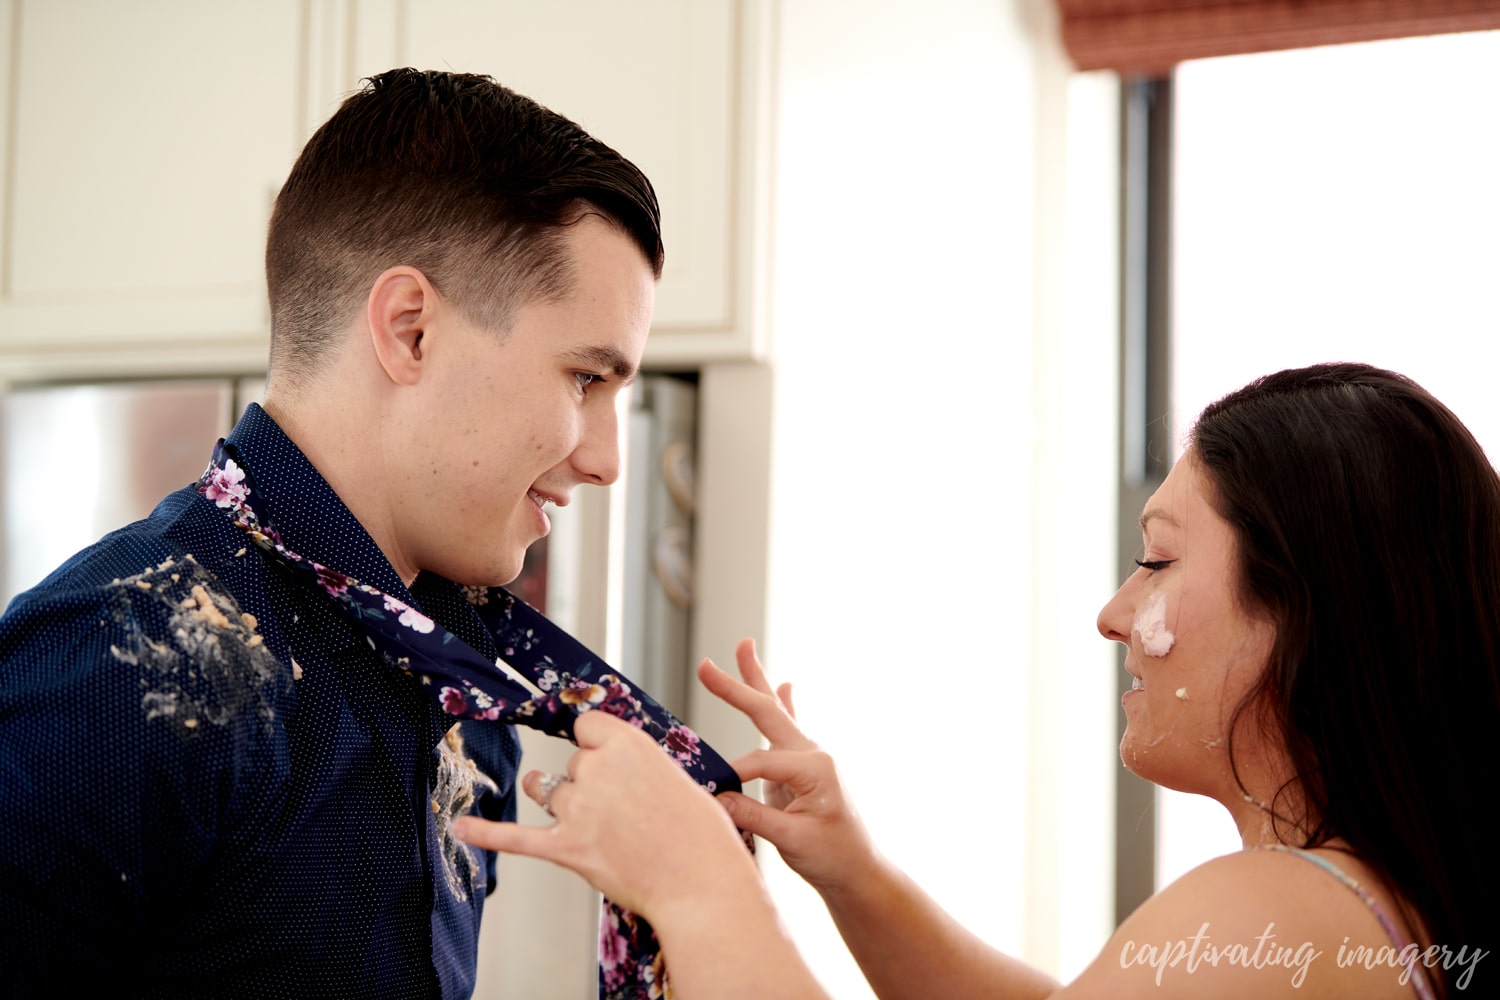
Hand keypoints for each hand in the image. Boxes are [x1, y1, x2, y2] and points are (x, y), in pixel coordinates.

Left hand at [452, 709, 756, 920]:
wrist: (701, 884)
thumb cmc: (699, 834)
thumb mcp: (675, 776)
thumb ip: (635, 765)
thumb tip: (611, 770)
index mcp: (628, 744)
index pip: (586, 726)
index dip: (596, 745)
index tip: (608, 759)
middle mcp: (597, 769)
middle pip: (572, 764)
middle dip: (590, 786)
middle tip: (628, 815)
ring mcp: (578, 808)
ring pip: (552, 795)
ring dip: (566, 807)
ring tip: (595, 827)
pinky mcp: (566, 847)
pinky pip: (516, 837)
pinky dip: (488, 832)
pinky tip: (463, 827)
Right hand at [702, 639, 879, 895]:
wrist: (859, 871)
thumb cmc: (833, 856)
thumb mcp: (792, 840)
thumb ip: (752, 817)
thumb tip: (714, 797)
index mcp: (815, 767)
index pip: (759, 762)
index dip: (733, 778)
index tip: (713, 798)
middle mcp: (813, 754)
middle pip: (767, 713)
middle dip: (737, 687)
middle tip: (705, 665)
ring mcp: (807, 758)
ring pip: (775, 712)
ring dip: (757, 681)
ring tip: (745, 646)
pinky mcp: (799, 769)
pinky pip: (785, 729)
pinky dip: (782, 704)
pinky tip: (785, 684)